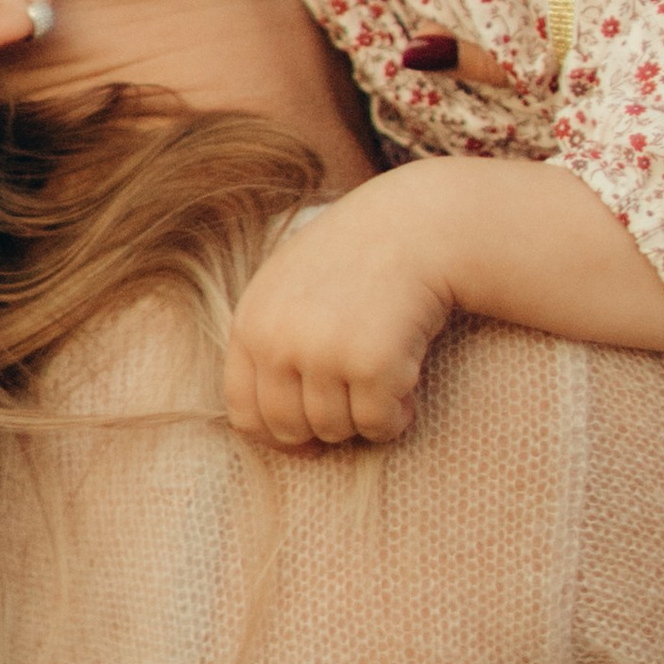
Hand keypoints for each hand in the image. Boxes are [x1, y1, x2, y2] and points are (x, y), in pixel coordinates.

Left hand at [224, 184, 456, 447]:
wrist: (419, 224)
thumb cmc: (358, 257)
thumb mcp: (289, 286)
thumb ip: (270, 342)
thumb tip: (267, 430)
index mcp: (251, 321)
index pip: (245, 411)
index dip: (276, 435)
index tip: (307, 439)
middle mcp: (278, 340)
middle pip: (289, 429)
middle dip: (325, 426)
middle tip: (356, 398)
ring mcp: (323, 352)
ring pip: (335, 430)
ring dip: (364, 418)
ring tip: (385, 381)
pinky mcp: (372, 364)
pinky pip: (378, 424)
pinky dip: (396, 417)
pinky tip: (407, 386)